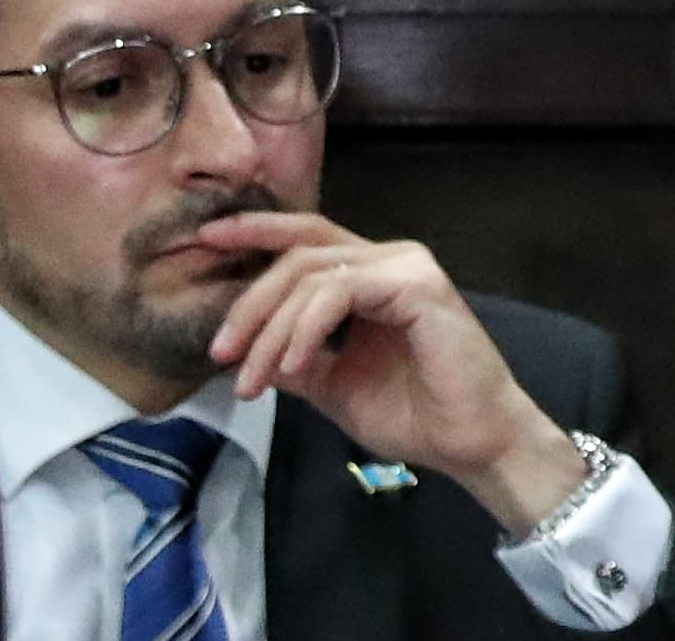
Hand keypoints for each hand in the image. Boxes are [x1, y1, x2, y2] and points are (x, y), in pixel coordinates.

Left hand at [199, 211, 584, 535]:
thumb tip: (243, 352)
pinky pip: (341, 293)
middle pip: (299, 255)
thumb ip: (295, 362)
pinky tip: (290, 364)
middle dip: (249, 301)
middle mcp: (391, 260)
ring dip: (269, 327)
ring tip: (251, 379)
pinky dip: (305, 328)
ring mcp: (407, 268)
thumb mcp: (334, 385)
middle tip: (219, 351)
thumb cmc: (415, 414)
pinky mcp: (419, 286)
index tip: (205, 242)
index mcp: (373, 277)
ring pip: (313, 274)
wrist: (469, 441)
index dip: (257, 232)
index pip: (308, 240)